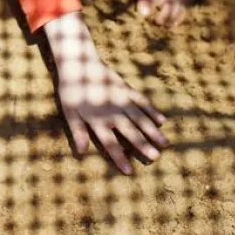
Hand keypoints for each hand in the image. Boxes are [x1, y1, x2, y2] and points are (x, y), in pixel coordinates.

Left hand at [46, 12, 168, 172]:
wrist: (79, 63)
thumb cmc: (70, 90)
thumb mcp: (69, 112)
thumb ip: (77, 132)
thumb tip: (81, 152)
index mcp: (98, 120)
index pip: (110, 143)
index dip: (120, 158)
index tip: (130, 171)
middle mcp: (113, 112)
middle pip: (130, 132)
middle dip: (143, 145)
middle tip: (156, 157)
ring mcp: (122, 100)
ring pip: (141, 118)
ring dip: (153, 131)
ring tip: (166, 143)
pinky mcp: (127, 88)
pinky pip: (142, 101)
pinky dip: (152, 110)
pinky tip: (162, 120)